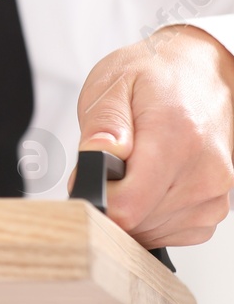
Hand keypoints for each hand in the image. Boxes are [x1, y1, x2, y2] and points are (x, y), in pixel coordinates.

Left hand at [75, 26, 233, 246]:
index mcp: (176, 138)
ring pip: (153, 231)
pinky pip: (175, 231)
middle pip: (137, 222)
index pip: (129, 205)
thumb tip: (96, 157)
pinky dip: (153, 217)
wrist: (199, 72)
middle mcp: (204, 170)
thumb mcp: (112, 84)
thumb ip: (103, 124)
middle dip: (110, 199)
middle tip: (109, 164)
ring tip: (130, 170)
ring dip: (131, 210)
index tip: (86, 176)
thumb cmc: (155, 77)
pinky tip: (148, 186)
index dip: (96, 197)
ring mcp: (215, 191)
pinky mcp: (216, 204)